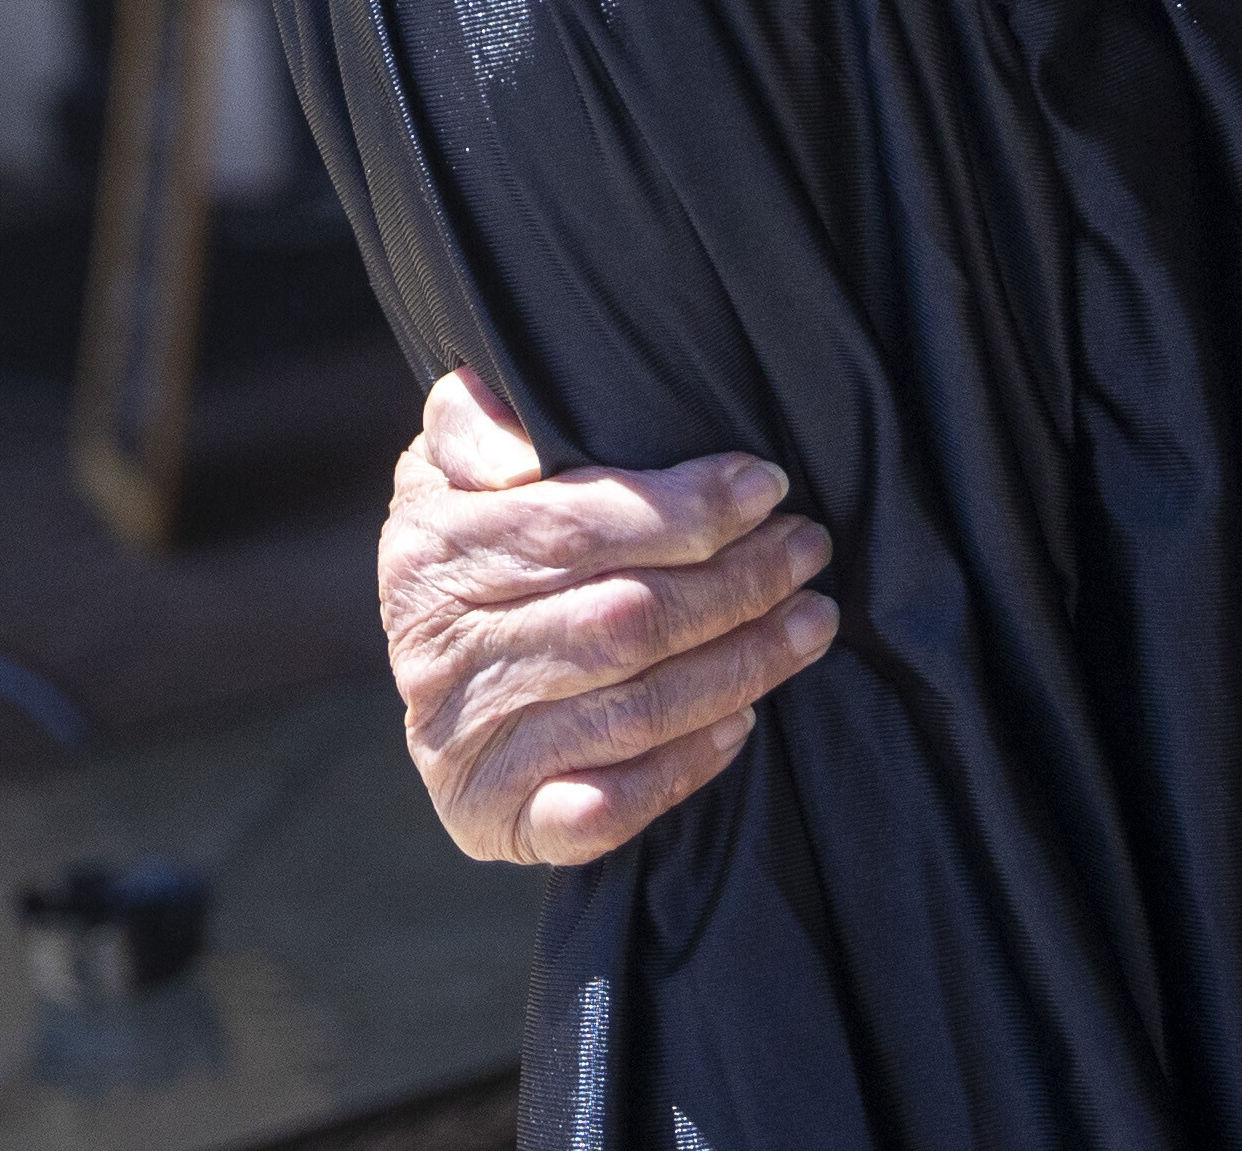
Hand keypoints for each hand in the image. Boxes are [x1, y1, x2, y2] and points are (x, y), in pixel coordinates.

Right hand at [378, 367, 836, 865]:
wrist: (430, 676)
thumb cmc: (474, 543)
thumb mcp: (449, 464)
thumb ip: (472, 421)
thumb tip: (518, 456)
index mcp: (428, 555)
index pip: (571, 528)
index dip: (682, 509)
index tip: (767, 486)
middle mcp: (438, 658)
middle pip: (622, 622)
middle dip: (736, 584)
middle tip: (808, 550)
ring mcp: (466, 748)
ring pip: (634, 711)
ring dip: (741, 667)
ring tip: (812, 622)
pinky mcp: (496, 820)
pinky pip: (609, 805)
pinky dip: (687, 766)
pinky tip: (745, 722)